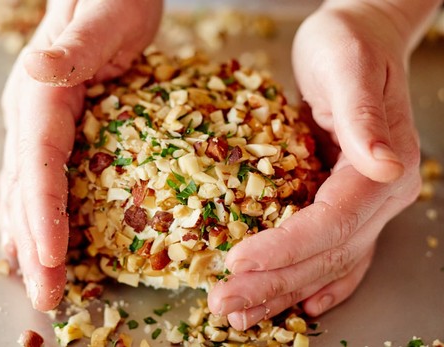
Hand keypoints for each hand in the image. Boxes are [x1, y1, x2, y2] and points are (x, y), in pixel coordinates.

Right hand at [0, 0, 161, 309]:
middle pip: (29, 188)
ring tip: (39, 282)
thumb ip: (73, 47)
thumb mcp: (104, 16)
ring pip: (27, 190)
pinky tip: (36, 240)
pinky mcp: (58, 128)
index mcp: (42, 92)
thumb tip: (39, 70)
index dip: (43, 214)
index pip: (39, 162)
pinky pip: (40, 179)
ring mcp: (41, 122)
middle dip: (37, 245)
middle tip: (48, 295)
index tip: (53, 259)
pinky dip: (36, 215)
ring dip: (32, 239)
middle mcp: (32, 112)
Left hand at [208, 2, 421, 329]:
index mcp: (382, 169)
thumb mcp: (349, 68)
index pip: (331, 223)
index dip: (285, 247)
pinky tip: (296, 303)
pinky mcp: (345, 202)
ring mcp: (365, 204)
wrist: (359, 39)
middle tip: (225, 303)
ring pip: (327, 263)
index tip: (238, 261)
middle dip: (273, 282)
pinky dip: (316, 282)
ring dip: (282, 292)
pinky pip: (336, 254)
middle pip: (325, 254)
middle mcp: (380, 196)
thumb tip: (385, 165)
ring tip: (241, 313)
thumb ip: (364, 117)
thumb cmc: (349, 46)